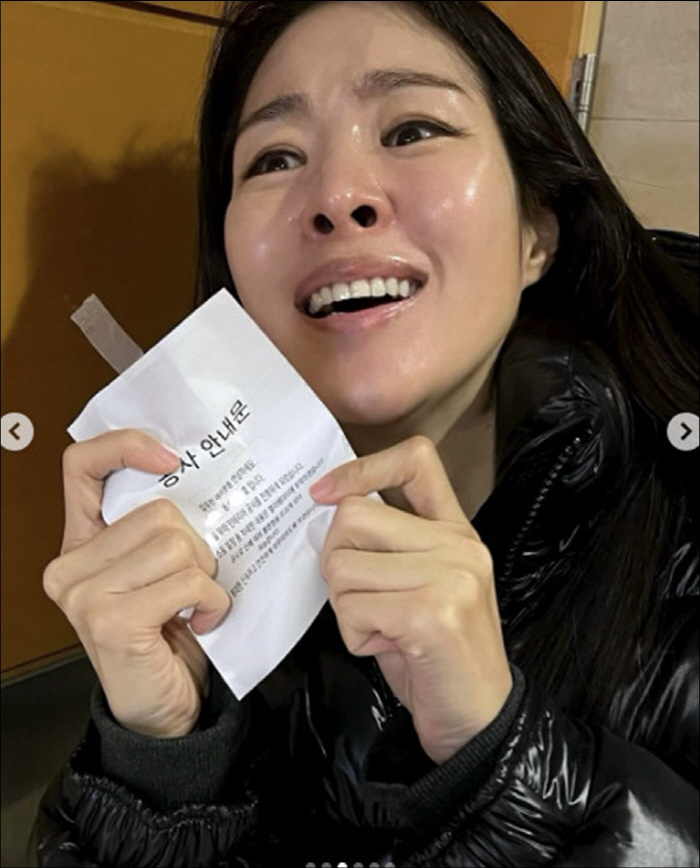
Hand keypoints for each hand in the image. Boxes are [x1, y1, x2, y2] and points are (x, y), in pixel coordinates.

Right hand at [43, 430, 230, 737]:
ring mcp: (85, 594)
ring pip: (178, 543)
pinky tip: (200, 621)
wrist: (165, 712)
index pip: (83, 466)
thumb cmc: (167, 639)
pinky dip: (211, 600)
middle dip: (197, 544)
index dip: (126, 446)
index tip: (169, 457)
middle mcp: (72, 566)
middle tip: (194, 580)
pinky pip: (188, 581)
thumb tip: (199, 476)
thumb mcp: (158, 573)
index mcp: (83, 543)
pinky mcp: (110, 620)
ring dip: (206, 575)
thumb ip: (159, 529)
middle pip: (159, 510)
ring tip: (196, 602)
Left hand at [310, 435, 511, 763]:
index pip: (414, 459)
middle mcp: (458, 544)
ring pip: (343, 565)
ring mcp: (450, 576)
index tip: (323, 493)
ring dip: (346, 607)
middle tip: (362, 599)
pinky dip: (356, 635)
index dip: (360, 468)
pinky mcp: (432, 614)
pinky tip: (389, 647)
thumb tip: (328, 511)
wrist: (480, 720)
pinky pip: (353, 608)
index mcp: (455, 529)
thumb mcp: (420, 584)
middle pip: (352, 516)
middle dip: (336, 562)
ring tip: (381, 628)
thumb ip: (388, 544)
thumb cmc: (436, 654)